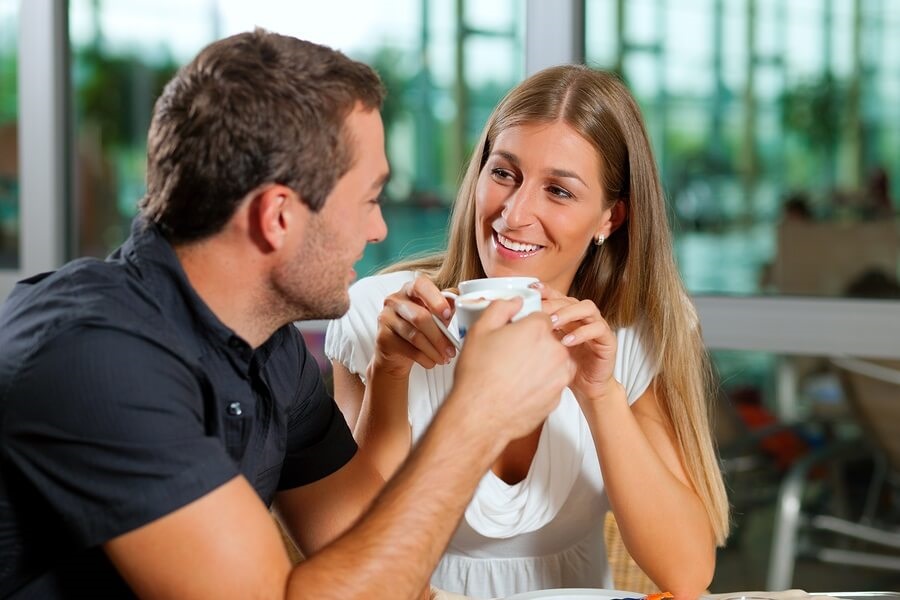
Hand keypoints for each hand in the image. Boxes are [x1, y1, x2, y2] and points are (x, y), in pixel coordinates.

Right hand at [371, 273, 457, 377]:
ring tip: (445, 359)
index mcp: (411, 289)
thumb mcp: (436, 316)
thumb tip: (462, 302)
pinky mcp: (382, 337)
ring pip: (415, 335)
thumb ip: (447, 307)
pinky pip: (407, 349)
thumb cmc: (421, 329)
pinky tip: (432, 362)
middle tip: (452, 350)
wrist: (397, 353)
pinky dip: (424, 358)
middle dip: (439, 336)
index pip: (421, 285)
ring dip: (434, 350)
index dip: (435, 299)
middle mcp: (395, 300)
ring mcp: (386, 318)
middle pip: (419, 316)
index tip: (448, 315)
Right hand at [449, 298, 574, 444]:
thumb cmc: (478, 374)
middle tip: (511, 356)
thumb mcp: (481, 330)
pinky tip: (520, 388)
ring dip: (541, 363)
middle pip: (550, 339)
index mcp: (538, 329)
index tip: (515, 334)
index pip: (542, 317)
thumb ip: (501, 307)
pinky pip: (553, 383)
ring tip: (515, 373)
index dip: (527, 325)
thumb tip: (515, 302)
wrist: (480, 414)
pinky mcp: (558, 396)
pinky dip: (541, 384)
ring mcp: (559, 375)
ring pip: (555, 361)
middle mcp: (555, 350)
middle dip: (535, 344)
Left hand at [537, 284, 619, 409]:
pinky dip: (581, 333)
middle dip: (554, 304)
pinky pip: (598, 329)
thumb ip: (536, 332)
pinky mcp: (608, 340)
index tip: (531, 290)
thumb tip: (513, 321)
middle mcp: (584, 317)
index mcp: (569, 315)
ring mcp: (597, 326)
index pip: (558, 296)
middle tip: (538, 311)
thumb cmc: (566, 367)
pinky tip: (566, 341)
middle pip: (570, 300)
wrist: (586, 388)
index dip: (546, 291)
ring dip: (568, 313)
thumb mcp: (547, 347)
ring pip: (587, 308)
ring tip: (552, 323)